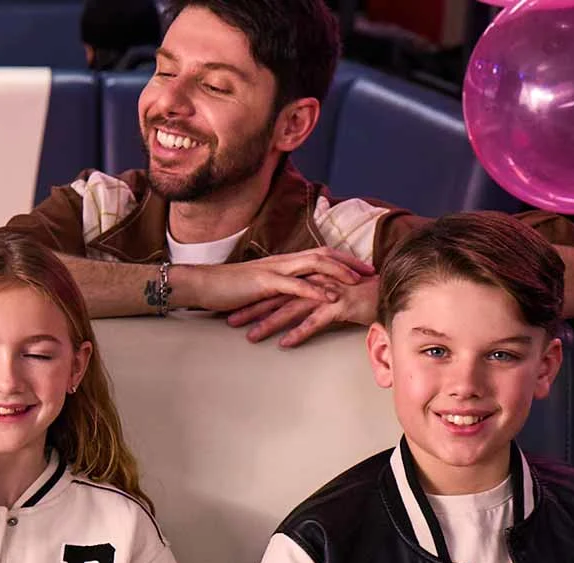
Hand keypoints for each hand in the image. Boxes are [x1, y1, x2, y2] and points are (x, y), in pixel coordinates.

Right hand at [172, 247, 369, 313]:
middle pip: (324, 254)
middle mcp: (282, 260)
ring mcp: (274, 270)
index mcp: (282, 261)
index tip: (362, 268)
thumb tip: (292, 295)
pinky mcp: (265, 283)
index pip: (319, 254)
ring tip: (357, 281)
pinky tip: (330, 297)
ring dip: (338, 272)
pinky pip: (295, 285)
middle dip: (349, 262)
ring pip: (314, 265)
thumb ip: (277, 288)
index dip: (342, 259)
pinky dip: (315, 290)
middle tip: (371, 272)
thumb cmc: (227, 289)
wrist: (202, 285)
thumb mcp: (258, 287)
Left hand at [227, 273, 379, 347]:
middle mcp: (314, 284)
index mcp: (308, 280)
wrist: (387, 290)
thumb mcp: (326, 294)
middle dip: (252, 309)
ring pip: (292, 309)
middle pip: (277, 297)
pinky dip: (300, 331)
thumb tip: (288, 310)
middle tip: (230, 322)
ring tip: (252, 336)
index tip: (231, 307)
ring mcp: (327, 293)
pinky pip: (316, 321)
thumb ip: (307, 299)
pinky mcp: (341, 305)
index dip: (253, 298)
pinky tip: (286, 343)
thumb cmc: (356, 294)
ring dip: (270, 323)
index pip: (275, 288)